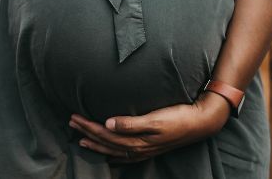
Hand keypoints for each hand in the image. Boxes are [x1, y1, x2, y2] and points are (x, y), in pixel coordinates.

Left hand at [68, 91, 231, 162]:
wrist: (200, 122)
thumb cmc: (178, 116)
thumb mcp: (155, 118)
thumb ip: (131, 123)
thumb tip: (108, 123)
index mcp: (137, 140)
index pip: (105, 134)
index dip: (88, 126)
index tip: (74, 117)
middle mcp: (138, 148)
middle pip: (106, 142)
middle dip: (87, 133)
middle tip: (71, 122)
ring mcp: (144, 150)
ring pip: (113, 150)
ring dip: (96, 143)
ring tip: (81, 138)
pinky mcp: (150, 148)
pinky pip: (125, 156)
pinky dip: (113, 155)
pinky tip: (109, 155)